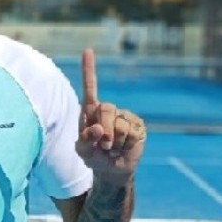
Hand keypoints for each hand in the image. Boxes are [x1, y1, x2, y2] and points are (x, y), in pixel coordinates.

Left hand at [75, 48, 145, 181]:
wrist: (111, 170)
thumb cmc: (94, 157)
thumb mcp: (82, 151)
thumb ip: (84, 140)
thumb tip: (97, 129)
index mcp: (91, 112)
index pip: (90, 87)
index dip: (89, 69)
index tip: (88, 50)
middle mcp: (109, 110)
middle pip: (105, 108)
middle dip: (102, 130)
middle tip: (102, 146)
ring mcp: (125, 116)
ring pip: (118, 124)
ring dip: (112, 142)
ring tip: (111, 149)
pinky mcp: (138, 126)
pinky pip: (130, 132)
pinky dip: (123, 145)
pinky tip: (122, 148)